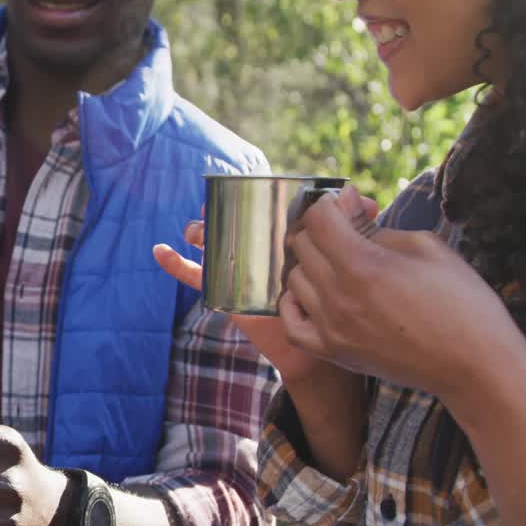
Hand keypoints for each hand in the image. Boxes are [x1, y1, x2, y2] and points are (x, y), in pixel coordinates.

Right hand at [151, 191, 377, 384]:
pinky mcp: (224, 289)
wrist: (321, 344)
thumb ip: (359, 230)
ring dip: (200, 229)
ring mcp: (238, 265)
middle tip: (221, 201)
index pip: (264, 202)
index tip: (252, 182)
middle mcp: (257, 244)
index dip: (254, 188)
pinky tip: (161, 253)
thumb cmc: (336, 299)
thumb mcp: (353, 260)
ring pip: (212, 241)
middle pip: (232, 217)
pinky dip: (175, 264)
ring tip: (196, 230)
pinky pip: (196, 277)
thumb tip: (364, 200)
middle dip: (222, 206)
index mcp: (282, 232)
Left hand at [280, 184, 522, 403]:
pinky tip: (315, 295)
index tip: (348, 204)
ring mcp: (330, 327)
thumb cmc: (462, 302)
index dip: (331, 202)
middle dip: (323, 228)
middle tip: (350, 230)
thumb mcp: (427, 248)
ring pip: (294, 279)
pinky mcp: (332, 352)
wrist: (475, 366)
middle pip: (302, 245)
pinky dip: (295, 304)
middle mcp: (338, 296)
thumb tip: (347, 204)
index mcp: (362, 265)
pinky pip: (291, 322)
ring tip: (341, 263)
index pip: (318, 218)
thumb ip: (376, 226)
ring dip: (312, 263)